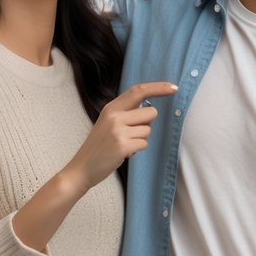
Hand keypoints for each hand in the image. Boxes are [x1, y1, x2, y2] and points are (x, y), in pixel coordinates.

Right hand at [63, 81, 177, 193]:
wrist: (82, 168)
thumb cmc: (99, 146)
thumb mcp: (108, 123)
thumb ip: (126, 113)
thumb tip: (151, 109)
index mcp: (111, 108)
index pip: (138, 91)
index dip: (158, 88)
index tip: (174, 88)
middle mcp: (114, 116)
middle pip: (151, 112)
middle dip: (147, 124)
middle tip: (131, 134)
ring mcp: (118, 130)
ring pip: (148, 130)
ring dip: (140, 139)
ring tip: (124, 144)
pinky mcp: (123, 145)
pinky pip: (144, 143)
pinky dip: (137, 149)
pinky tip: (123, 153)